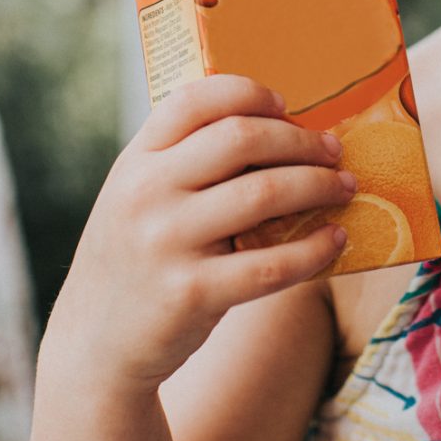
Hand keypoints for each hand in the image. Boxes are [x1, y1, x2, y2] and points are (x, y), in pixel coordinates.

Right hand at [46, 74, 355, 394]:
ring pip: (265, 194)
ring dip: (318, 185)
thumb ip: (182, 164)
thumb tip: (277, 132)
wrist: (95, 346)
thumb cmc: (136, 261)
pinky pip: (272, 264)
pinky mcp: (192, 293)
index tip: (285, 105)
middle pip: (241, 138)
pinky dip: (314, 250)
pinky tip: (336, 240)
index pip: (194, 101)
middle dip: (300, 140)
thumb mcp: (137, 199)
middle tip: (333, 150)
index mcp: (135, 161)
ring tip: (345, 187)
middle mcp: (146, 193)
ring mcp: (167, 242)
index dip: (248, 94)